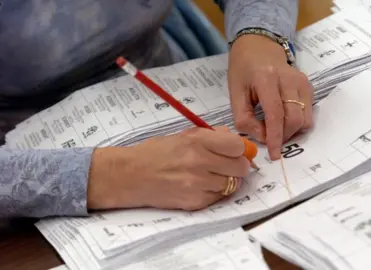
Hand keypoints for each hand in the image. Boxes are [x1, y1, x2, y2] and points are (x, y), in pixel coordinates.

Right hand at [87, 127, 249, 210]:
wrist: (130, 175)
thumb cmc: (155, 153)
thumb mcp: (183, 136)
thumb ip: (211, 136)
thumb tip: (235, 140)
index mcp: (197, 141)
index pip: (237, 146)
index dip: (239, 149)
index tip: (234, 152)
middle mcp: (199, 162)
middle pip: (240, 167)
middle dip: (237, 166)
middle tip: (227, 165)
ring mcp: (197, 184)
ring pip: (232, 184)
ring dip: (227, 181)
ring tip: (212, 176)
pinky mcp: (194, 202)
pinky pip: (218, 198)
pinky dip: (215, 193)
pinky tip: (201, 186)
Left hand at [228, 34, 313, 159]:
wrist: (258, 46)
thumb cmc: (243, 71)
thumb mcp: (234, 93)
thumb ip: (244, 118)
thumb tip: (263, 138)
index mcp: (266, 78)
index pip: (276, 114)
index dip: (276, 137)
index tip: (274, 155)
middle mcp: (289, 79)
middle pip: (294, 119)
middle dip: (284, 136)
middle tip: (270, 140)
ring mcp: (302, 82)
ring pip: (305, 119)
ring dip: (292, 132)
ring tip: (276, 129)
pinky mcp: (309, 86)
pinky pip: (308, 113)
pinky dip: (297, 123)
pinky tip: (283, 120)